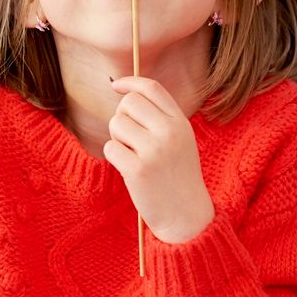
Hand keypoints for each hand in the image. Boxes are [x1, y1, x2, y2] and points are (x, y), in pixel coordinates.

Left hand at [105, 76, 214, 244]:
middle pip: (128, 103)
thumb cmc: (177, 174)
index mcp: (180, 122)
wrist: (186, 214)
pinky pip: (110, 148)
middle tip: (128, 136)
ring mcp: (154, 151)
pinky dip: (114, 156)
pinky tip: (128, 168)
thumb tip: (127, 95)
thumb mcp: (180, 139)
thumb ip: (161, 117)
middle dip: (122, 116)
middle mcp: (169, 132)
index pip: (151, 88)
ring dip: (117, 138)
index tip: (116, 86)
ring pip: (116, 124)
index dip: (130, 82)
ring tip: (132, 154)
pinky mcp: (138, 170)